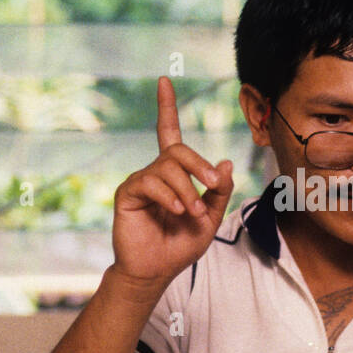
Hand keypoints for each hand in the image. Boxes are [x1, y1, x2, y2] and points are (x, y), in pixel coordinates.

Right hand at [111, 76, 234, 284]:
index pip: (169, 133)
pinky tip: (177, 209)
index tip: (164, 81)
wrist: (156, 272)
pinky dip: (168, 194)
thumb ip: (219, 191)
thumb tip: (225, 162)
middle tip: (213, 187)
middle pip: (178, 149)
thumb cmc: (180, 246)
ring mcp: (140, 181)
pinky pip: (149, 181)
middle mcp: (155, 172)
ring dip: (187, 189)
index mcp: (175, 174)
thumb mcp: (211, 218)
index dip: (166, 107)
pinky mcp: (127, 194)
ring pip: (168, 167)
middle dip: (200, 166)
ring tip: (193, 212)